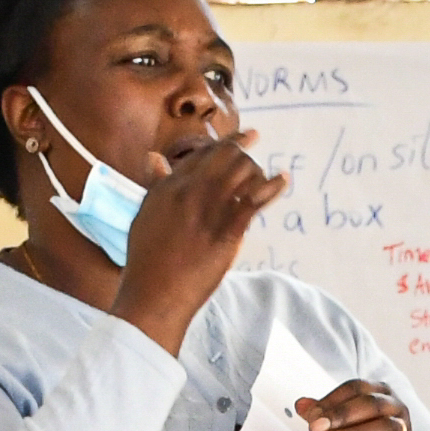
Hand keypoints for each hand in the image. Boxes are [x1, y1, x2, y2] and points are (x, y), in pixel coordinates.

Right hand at [115, 132, 282, 348]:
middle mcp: (190, 192)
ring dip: (258, 172)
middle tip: (256, 153)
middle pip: (227, 156)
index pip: (204, 154)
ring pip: (243, 173)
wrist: (154, 294)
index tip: (246, 136)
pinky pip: (255, 200)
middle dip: (245, 152)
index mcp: (170, 186)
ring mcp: (209, 210)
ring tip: (265, 178)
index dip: (229, 142)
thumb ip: (156, 184)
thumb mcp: (145, 214)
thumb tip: (154, 157)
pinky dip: (273, 186)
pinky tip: (283, 179)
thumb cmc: (147, 259)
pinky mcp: (226, 232)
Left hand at [297, 378, 425, 430]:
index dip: (332, 400)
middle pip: (372, 404)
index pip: (356, 388)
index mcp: (380, 394)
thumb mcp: (339, 428)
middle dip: (341, 415)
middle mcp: (396, 410)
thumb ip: (321, 415)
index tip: (311, 416)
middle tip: (317, 428)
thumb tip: (301, 404)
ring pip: (386, 428)